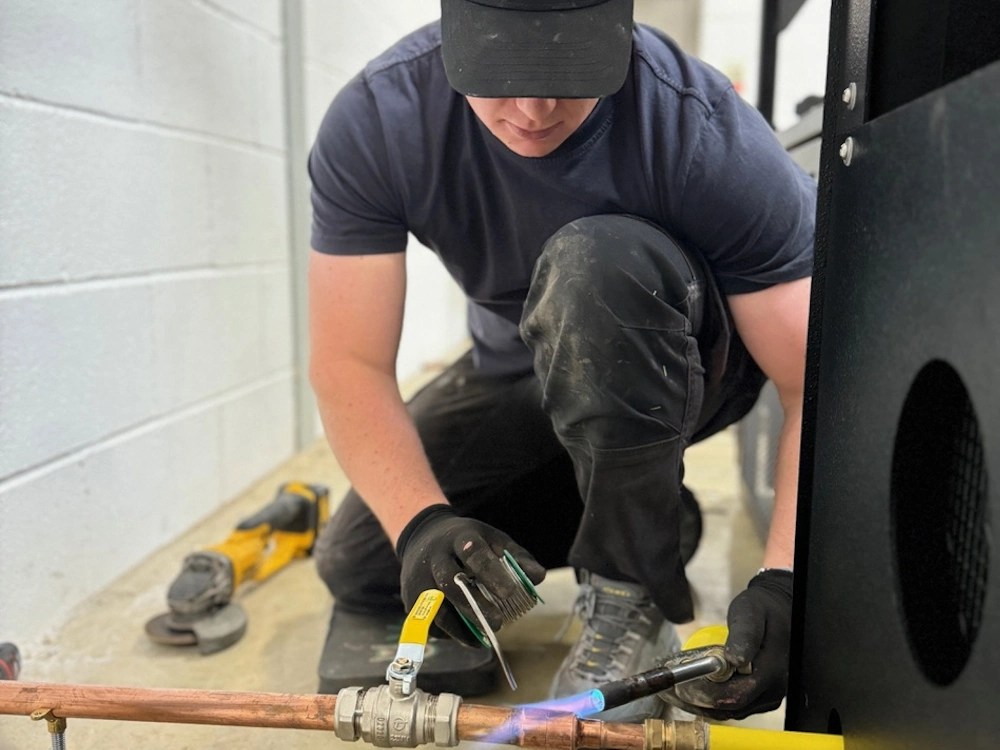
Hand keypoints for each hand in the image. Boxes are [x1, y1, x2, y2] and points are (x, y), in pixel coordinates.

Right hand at [395, 505, 545, 646]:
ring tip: (485, 636)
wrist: (424, 536)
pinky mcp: (410, 597)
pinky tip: (469, 636)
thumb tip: (538, 577)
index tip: (510, 593)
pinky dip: (451, 632)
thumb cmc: (468, 541)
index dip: (491, 574)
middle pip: (450, 582)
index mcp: (459, 537)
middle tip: (499, 623)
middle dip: (474, 605)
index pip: (474, 553)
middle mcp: (434, 555)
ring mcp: (418, 577)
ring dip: (462, 626)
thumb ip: (517, 557)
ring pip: (436, 607)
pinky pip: (430, 621)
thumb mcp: (493, 539)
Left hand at [664, 569, 792, 719]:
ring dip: (699, 704)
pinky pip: (731, 707)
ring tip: (671, 691)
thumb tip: (734, 660)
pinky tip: (689, 692)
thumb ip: (744, 635)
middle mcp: (772, 691)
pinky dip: (709, 703)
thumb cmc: (762, 609)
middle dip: (696, 700)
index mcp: (772, 671)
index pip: (736, 695)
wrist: (778, 611)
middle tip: (668, 689)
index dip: (705, 694)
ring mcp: (766, 697)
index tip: (679, 685)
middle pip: (730, 708)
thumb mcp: (750, 613)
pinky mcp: (759, 698)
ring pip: (729, 711)